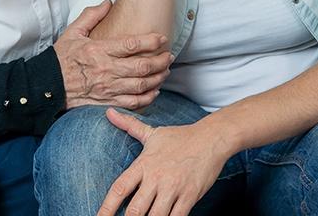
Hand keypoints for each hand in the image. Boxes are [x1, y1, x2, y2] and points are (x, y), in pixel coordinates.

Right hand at [54, 0, 173, 109]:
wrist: (47, 87)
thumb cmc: (60, 59)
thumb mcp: (72, 32)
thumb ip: (91, 16)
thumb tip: (108, 2)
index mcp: (98, 50)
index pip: (131, 45)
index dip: (150, 41)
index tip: (162, 38)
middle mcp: (105, 70)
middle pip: (142, 67)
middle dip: (161, 61)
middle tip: (169, 56)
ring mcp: (107, 88)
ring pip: (141, 85)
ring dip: (158, 78)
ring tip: (165, 71)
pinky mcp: (107, 102)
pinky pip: (133, 103)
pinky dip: (148, 98)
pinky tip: (154, 91)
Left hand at [97, 109, 228, 215]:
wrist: (211, 138)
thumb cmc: (180, 137)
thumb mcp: (152, 133)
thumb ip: (128, 126)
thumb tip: (108, 112)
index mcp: (143, 165)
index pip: (119, 188)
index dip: (107, 207)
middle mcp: (156, 177)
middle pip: (135, 209)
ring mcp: (173, 188)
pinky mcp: (190, 196)